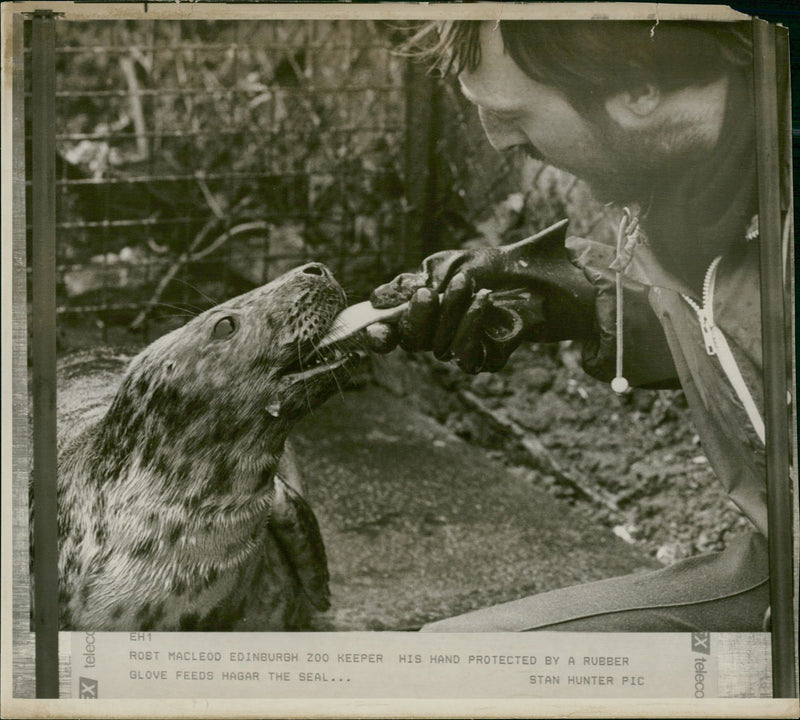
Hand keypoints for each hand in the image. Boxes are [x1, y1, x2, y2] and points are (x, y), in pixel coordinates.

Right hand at [366, 220, 595, 372]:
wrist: (536, 276)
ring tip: (466, 284)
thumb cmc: (489, 268)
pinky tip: (483, 302)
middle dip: (417, 316)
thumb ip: (412, 284)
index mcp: (420, 313)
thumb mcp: (446, 266)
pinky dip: (471, 327)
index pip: (389, 333)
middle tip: (429, 293)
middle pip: (412, 341)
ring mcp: (459, 349)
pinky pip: (466, 356)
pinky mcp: (484, 359)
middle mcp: (435, 335)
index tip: (376, 329)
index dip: (378, 335)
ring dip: (451, 313)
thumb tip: (377, 299)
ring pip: (439, 347)